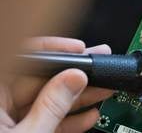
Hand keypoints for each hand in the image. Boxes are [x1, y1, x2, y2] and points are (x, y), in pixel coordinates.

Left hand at [0, 37, 114, 132]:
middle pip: (39, 82)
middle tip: (100, 67)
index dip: (53, 51)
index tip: (78, 48)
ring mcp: (8, 122)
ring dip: (77, 98)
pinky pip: (45, 121)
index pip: (22, 61)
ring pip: (46, 102)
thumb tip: (74, 79)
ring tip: (103, 90)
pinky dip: (68, 119)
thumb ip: (52, 107)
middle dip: (74, 76)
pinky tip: (89, 115)